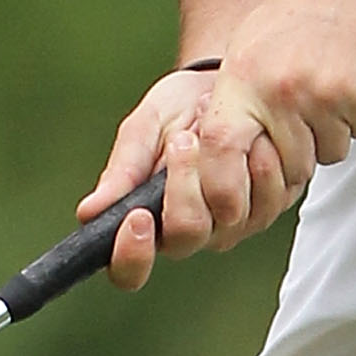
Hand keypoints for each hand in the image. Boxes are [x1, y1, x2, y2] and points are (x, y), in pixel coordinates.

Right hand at [79, 64, 290, 289]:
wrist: (222, 86)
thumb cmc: (174, 111)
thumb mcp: (142, 130)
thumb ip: (123, 171)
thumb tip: (89, 212)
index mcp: (144, 222)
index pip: (128, 269)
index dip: (131, 255)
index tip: (136, 217)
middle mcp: (186, 233)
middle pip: (185, 236)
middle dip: (183, 184)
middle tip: (181, 139)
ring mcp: (228, 227)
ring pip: (228, 221)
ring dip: (220, 166)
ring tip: (213, 127)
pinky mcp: (265, 210)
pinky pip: (266, 202)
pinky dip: (257, 162)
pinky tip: (250, 134)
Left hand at [82, 0, 355, 286]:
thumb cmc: (304, 5)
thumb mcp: (251, 45)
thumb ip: (237, 101)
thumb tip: (217, 154)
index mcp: (243, 80)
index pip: (218, 152)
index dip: (222, 184)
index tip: (233, 190)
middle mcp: (281, 92)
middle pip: (286, 167)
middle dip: (297, 153)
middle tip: (307, 109)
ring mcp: (327, 96)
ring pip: (328, 152)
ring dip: (333, 129)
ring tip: (334, 78)